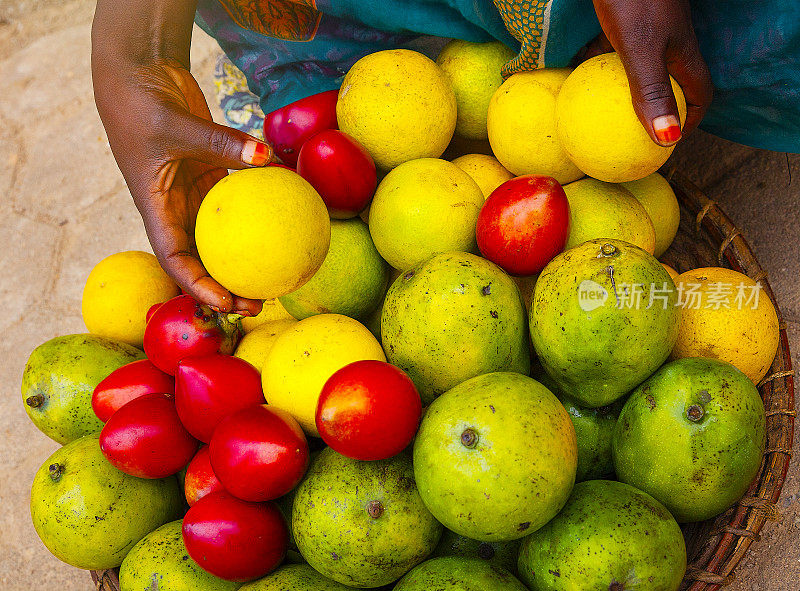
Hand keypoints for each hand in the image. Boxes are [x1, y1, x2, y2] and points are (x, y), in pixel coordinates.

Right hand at [94, 59, 269, 315]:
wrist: (139, 76)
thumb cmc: (143, 104)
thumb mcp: (175, 124)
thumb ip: (220, 142)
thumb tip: (268, 157)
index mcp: (156, 210)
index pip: (176, 261)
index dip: (199, 288)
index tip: (227, 303)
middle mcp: (176, 212)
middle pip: (202, 263)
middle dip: (228, 290)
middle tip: (261, 305)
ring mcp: (195, 197)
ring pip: (222, 242)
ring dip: (245, 263)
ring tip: (278, 278)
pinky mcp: (212, 179)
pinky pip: (240, 205)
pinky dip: (259, 216)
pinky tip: (287, 222)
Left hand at [590, 0, 712, 145]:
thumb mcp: (640, 49)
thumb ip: (650, 92)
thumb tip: (667, 141)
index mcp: (682, 53)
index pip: (698, 93)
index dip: (689, 119)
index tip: (669, 142)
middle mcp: (666, 42)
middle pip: (663, 83)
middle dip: (650, 109)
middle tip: (628, 134)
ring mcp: (643, 28)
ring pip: (632, 67)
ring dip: (617, 87)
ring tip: (596, 112)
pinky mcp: (620, 15)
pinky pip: (606, 47)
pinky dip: (594, 62)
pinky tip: (573, 75)